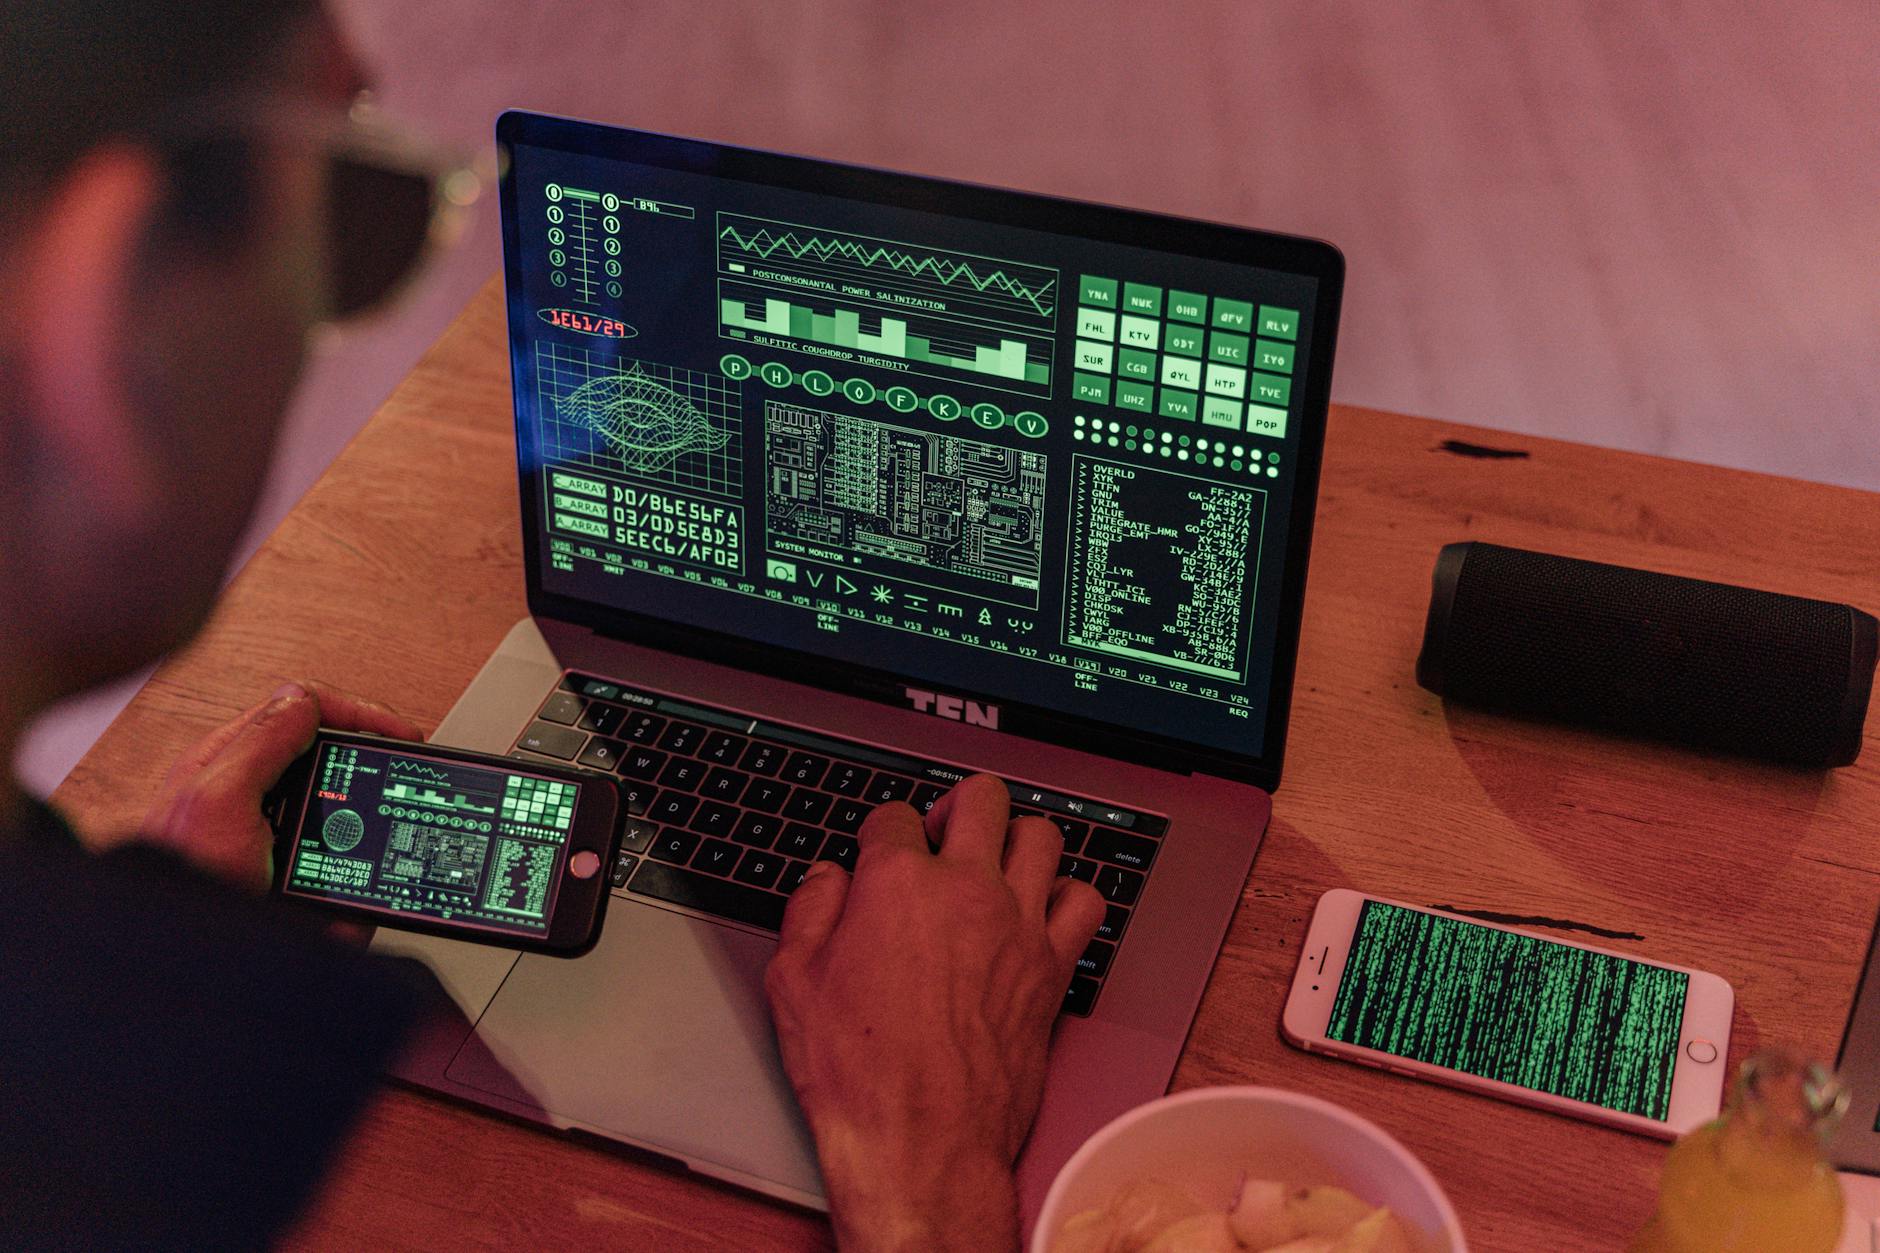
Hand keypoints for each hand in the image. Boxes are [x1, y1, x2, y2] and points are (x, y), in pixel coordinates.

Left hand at [142, 680, 421, 891]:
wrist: (187, 961)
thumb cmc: (182, 883)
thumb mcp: (218, 801)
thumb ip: (258, 746)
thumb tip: (302, 700)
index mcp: (228, 762)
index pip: (300, 709)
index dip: (355, 712)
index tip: (396, 731)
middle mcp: (253, 793)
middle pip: (327, 752)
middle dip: (369, 759)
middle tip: (405, 767)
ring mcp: (276, 836)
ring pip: (341, 809)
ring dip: (368, 818)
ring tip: (390, 821)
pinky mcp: (295, 874)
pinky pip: (343, 863)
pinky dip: (361, 870)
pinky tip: (365, 876)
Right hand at [765, 774, 1105, 1252]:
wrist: (921, 1139)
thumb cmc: (859, 1073)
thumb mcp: (794, 984)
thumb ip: (809, 912)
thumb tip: (827, 880)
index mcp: (897, 884)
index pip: (895, 816)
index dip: (880, 834)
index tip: (878, 853)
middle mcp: (966, 890)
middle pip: (980, 798)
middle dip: (957, 806)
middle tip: (943, 834)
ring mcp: (1018, 924)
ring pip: (1040, 836)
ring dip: (1015, 840)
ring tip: (994, 863)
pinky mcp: (1053, 966)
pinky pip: (1084, 902)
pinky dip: (1066, 897)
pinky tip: (1040, 912)